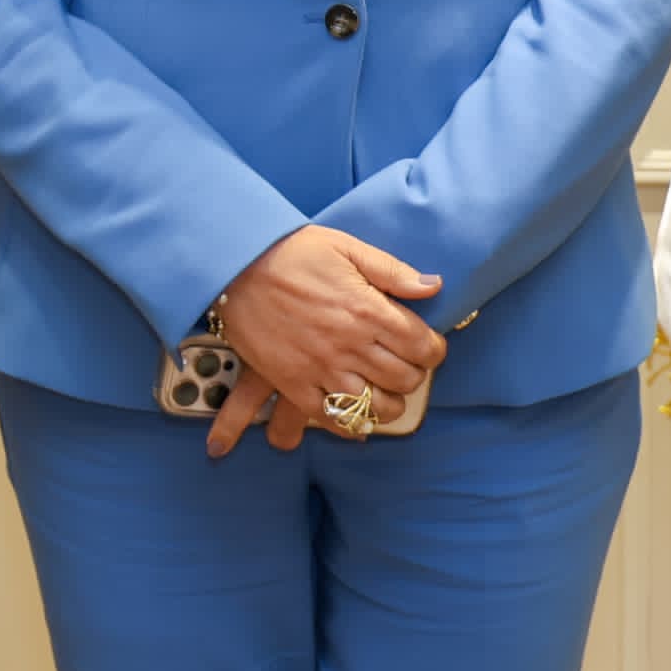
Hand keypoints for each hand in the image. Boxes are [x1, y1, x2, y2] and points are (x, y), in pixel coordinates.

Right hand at [199, 226, 445, 458]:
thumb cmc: (292, 252)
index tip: (429, 347)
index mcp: (366, 308)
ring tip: (386, 392)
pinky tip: (356, 412)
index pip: (422, 345)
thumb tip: (433, 286)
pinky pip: (331, 417)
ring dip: (389, 404)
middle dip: (415, 375)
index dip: (434, 350)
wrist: (235, 265)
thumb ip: (392, 271)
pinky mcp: (293, 383)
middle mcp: (348, 343)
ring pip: (374, 406)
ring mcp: (320, 367)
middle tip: (407, 366)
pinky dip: (350, 423)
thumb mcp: (346, 247)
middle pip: (404, 378)